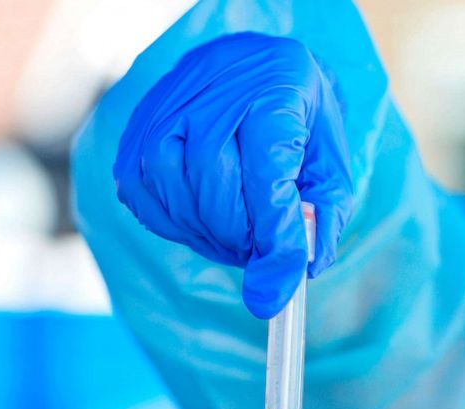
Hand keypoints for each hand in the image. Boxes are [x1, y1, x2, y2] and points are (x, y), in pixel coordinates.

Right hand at [112, 33, 351, 318]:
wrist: (250, 65)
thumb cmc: (295, 115)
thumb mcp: (330, 157)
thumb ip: (324, 213)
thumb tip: (302, 267)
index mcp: (272, 92)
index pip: (266, 178)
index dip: (272, 239)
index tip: (277, 286)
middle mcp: (211, 93)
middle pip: (214, 188)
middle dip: (240, 237)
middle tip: (258, 250)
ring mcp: (163, 111)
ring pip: (175, 194)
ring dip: (208, 235)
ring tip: (236, 235)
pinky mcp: (134, 134)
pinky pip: (144, 197)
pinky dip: (175, 224)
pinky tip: (202, 220)